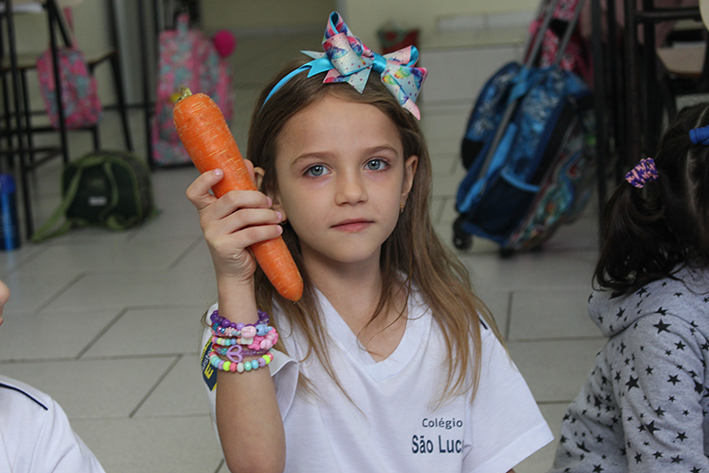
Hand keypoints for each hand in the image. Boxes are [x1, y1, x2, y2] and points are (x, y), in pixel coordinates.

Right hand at [185, 164, 282, 284]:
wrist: (237, 272)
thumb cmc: (240, 240)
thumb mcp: (239, 214)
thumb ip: (241, 190)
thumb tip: (247, 163)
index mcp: (206, 209)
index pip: (194, 192)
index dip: (204, 179)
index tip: (220, 172)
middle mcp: (205, 220)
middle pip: (231, 198)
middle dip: (255, 197)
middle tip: (269, 201)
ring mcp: (213, 234)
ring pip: (244, 216)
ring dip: (266, 214)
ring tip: (277, 217)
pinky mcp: (224, 247)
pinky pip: (251, 233)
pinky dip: (268, 230)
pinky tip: (276, 230)